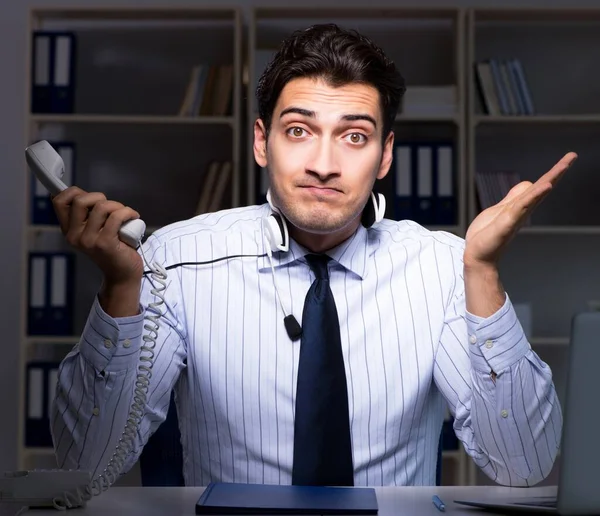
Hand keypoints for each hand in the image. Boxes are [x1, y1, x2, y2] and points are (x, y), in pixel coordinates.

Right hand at [52, 186, 143, 286]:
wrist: (122, 274)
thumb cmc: (112, 248)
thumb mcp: (94, 230)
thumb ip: (87, 214)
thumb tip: (82, 193)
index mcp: (69, 230)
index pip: (59, 202)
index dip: (74, 192)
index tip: (91, 197)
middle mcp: (74, 236)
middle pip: (80, 200)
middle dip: (99, 197)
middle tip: (111, 208)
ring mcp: (88, 240)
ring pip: (101, 207)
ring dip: (117, 206)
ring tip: (125, 214)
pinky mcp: (105, 243)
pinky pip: (116, 216)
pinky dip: (128, 212)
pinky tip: (133, 217)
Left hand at [464, 152, 577, 268]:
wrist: (477, 256)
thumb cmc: (487, 235)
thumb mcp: (501, 209)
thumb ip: (514, 197)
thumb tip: (528, 184)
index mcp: (520, 205)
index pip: (539, 185)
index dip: (552, 172)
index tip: (568, 159)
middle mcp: (523, 210)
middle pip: (542, 187)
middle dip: (557, 171)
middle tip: (572, 156)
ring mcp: (517, 215)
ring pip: (536, 194)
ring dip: (549, 179)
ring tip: (564, 166)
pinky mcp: (509, 222)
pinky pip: (523, 206)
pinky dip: (534, 195)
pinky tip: (545, 186)